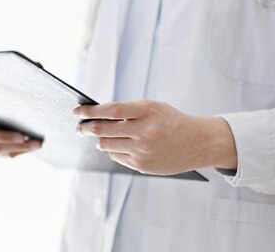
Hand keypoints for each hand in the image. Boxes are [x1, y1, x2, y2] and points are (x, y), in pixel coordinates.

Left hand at [73, 100, 236, 174]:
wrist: (198, 142)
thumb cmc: (170, 120)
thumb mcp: (152, 107)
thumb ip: (127, 110)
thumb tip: (96, 115)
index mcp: (147, 112)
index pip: (111, 110)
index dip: (90, 111)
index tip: (76, 111)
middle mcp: (145, 132)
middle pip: (103, 130)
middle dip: (85, 128)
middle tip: (78, 127)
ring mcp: (143, 151)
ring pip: (106, 145)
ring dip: (99, 140)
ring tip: (98, 136)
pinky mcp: (142, 166)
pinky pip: (116, 156)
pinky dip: (114, 149)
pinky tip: (122, 145)